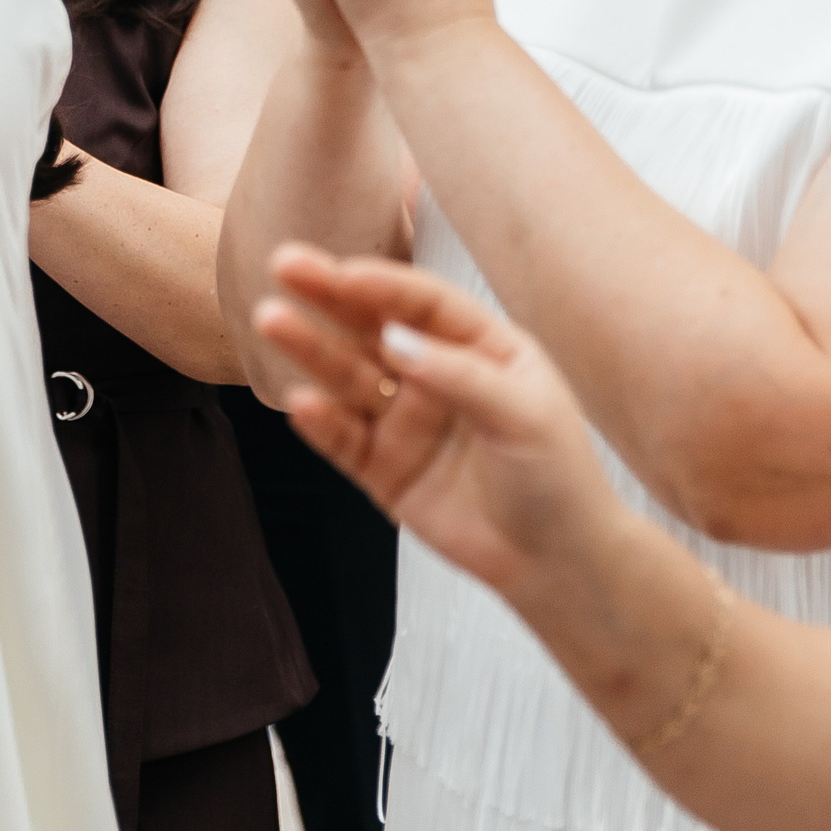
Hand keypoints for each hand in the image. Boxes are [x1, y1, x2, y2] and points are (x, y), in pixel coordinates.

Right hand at [253, 246, 619, 598]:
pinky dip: (319, 421)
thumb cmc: (558, 479)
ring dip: (311, 349)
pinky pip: (342, 438)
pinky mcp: (382, 468)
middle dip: (328, 296)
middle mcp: (434, 375)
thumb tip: (393, 341)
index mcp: (480, 348)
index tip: (342, 271)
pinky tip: (300, 402)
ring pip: (348, 377)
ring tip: (271, 321)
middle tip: (284, 265)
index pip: (423, 304)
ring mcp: (404, 421)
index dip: (383, 284)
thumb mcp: (524, 414)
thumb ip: (459, 374)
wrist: (557, 564)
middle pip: (373, 327)